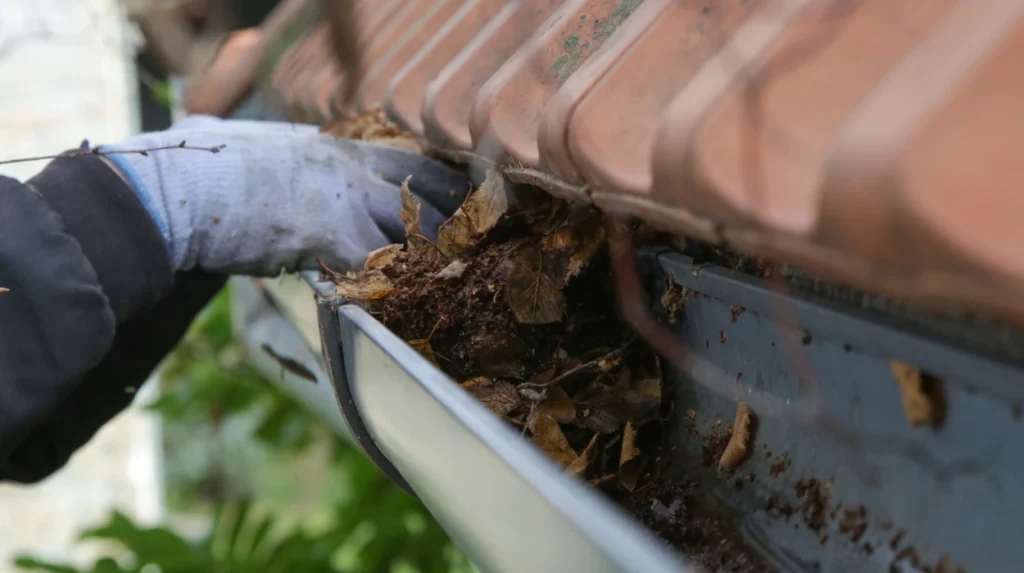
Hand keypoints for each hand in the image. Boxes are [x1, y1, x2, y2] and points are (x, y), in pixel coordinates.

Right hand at [100, 115, 467, 275]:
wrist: (179, 188)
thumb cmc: (200, 164)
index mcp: (334, 147)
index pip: (408, 159)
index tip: (459, 199)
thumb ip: (251, 142)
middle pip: (425, 191)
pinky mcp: (332, 237)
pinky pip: (378, 269)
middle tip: (471, 245)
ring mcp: (346, 200)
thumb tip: (211, 127)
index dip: (438, 182)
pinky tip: (397, 305)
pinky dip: (389, 288)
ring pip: (413, 231)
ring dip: (428, 260)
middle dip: (451, 220)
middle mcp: (351, 168)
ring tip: (447, 284)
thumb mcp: (238, 138)